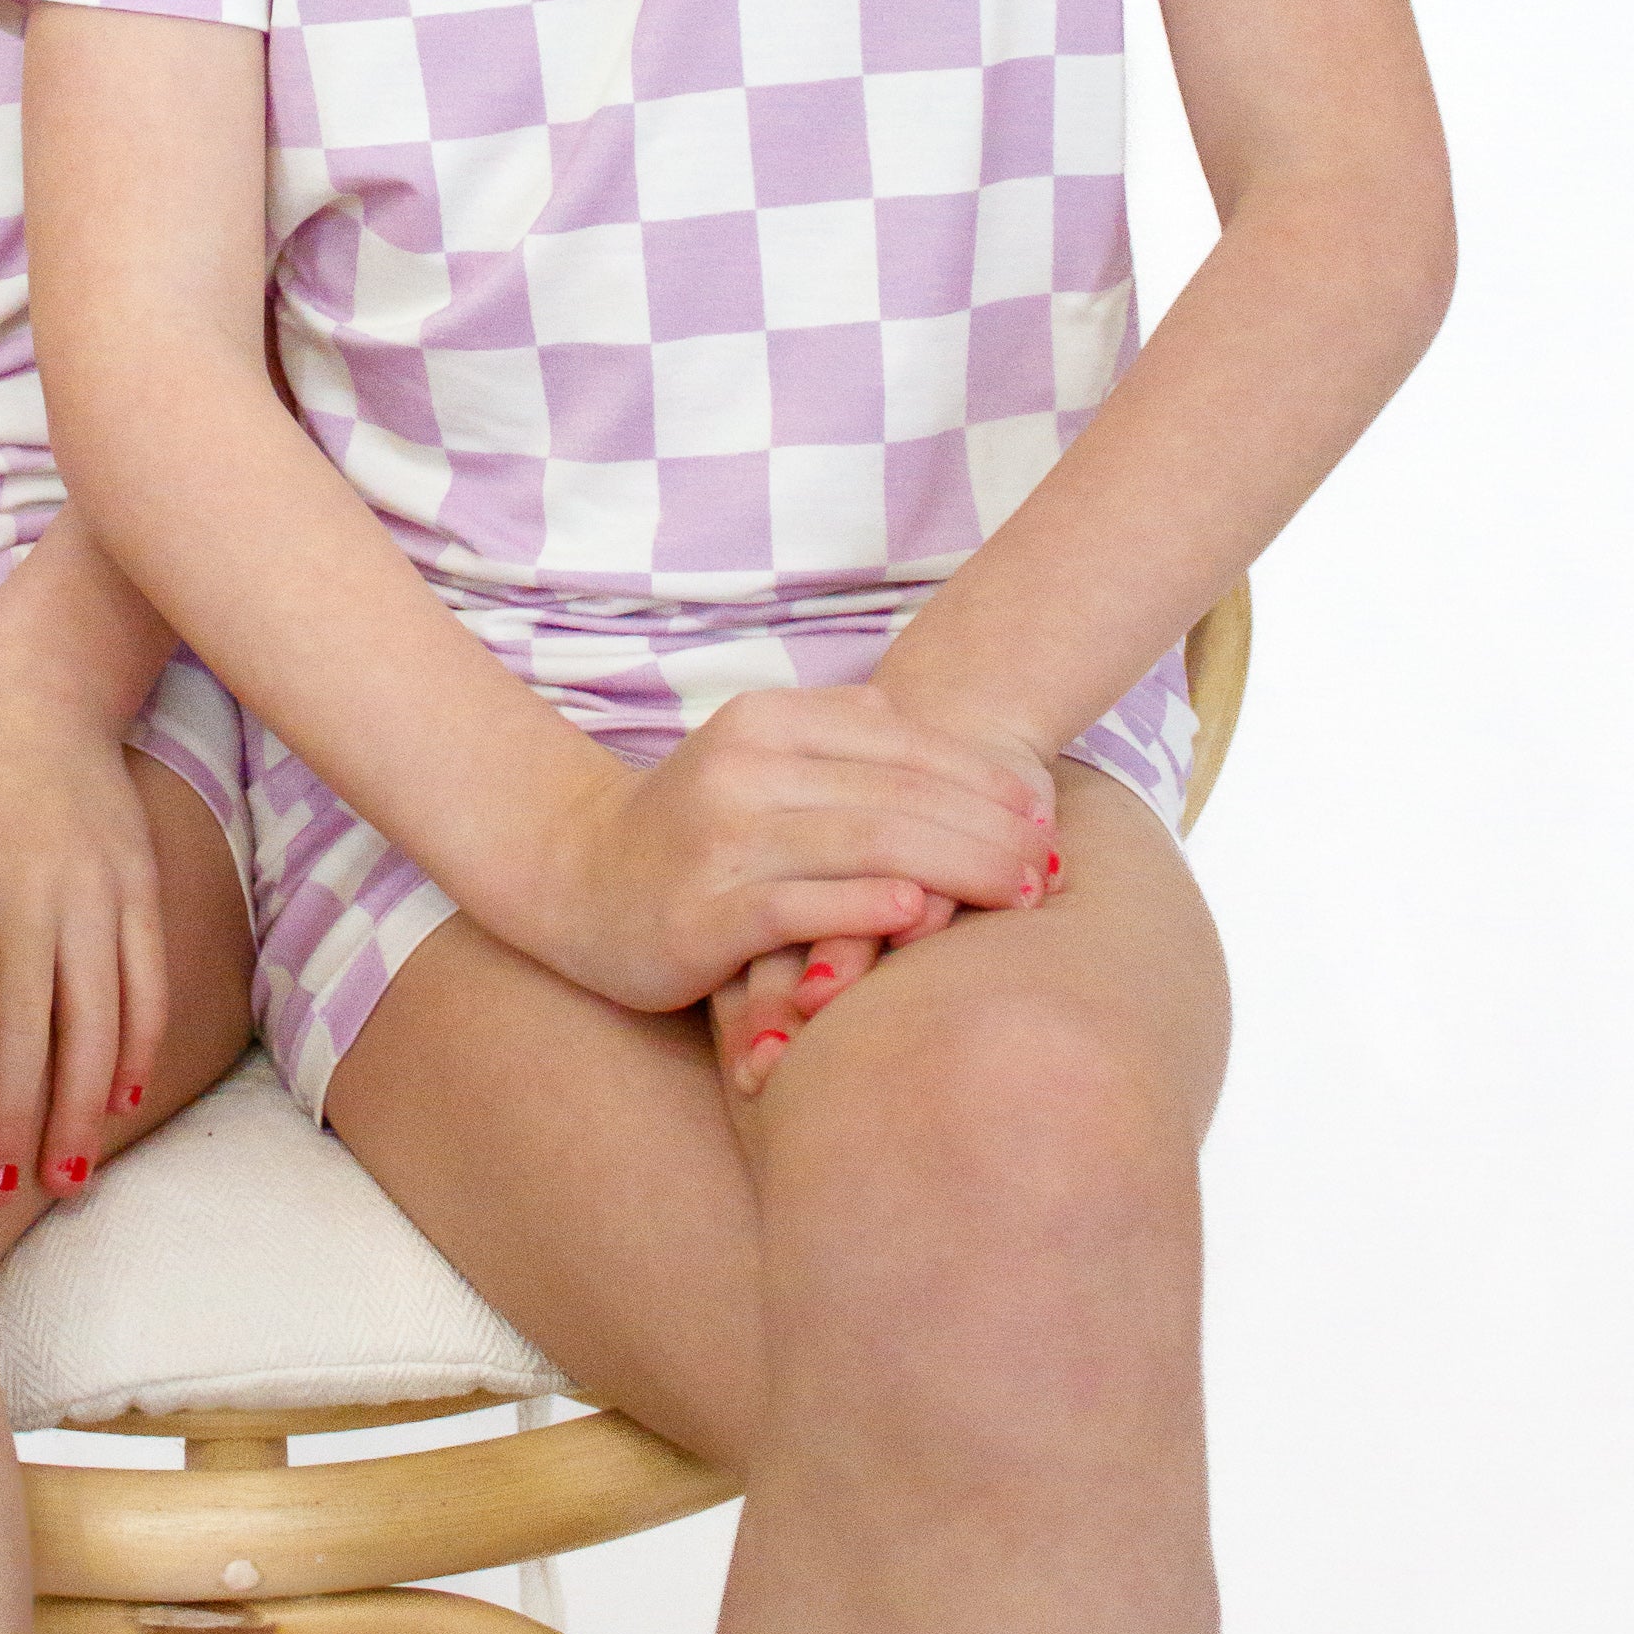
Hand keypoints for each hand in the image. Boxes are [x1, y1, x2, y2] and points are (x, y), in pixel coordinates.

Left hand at [0, 650, 166, 1208]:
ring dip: (79, 1108)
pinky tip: (118, 1103)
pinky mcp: (135, 882)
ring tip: (62, 1178)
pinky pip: (143, 980)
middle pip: (26, 1031)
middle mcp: (28, 889)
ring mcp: (90, 888)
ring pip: (94, 1019)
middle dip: (11, 1121)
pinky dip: (136, 1048)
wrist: (34, 688)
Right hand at [528, 681, 1056, 1016]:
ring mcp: (723, 837)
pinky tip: (922, 914)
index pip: (903, 741)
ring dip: (959, 865)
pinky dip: (868, 904)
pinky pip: (802, 904)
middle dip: (990, 827)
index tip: (1047, 812)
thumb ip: (848, 745)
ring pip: (866, 841)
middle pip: (899, 791)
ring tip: (1023, 891)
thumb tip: (959, 758)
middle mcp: (746, 765)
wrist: (579, 879)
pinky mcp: (705, 910)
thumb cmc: (698, 827)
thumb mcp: (765, 762)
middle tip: (1054, 863)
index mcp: (769, 719)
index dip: (983, 776)